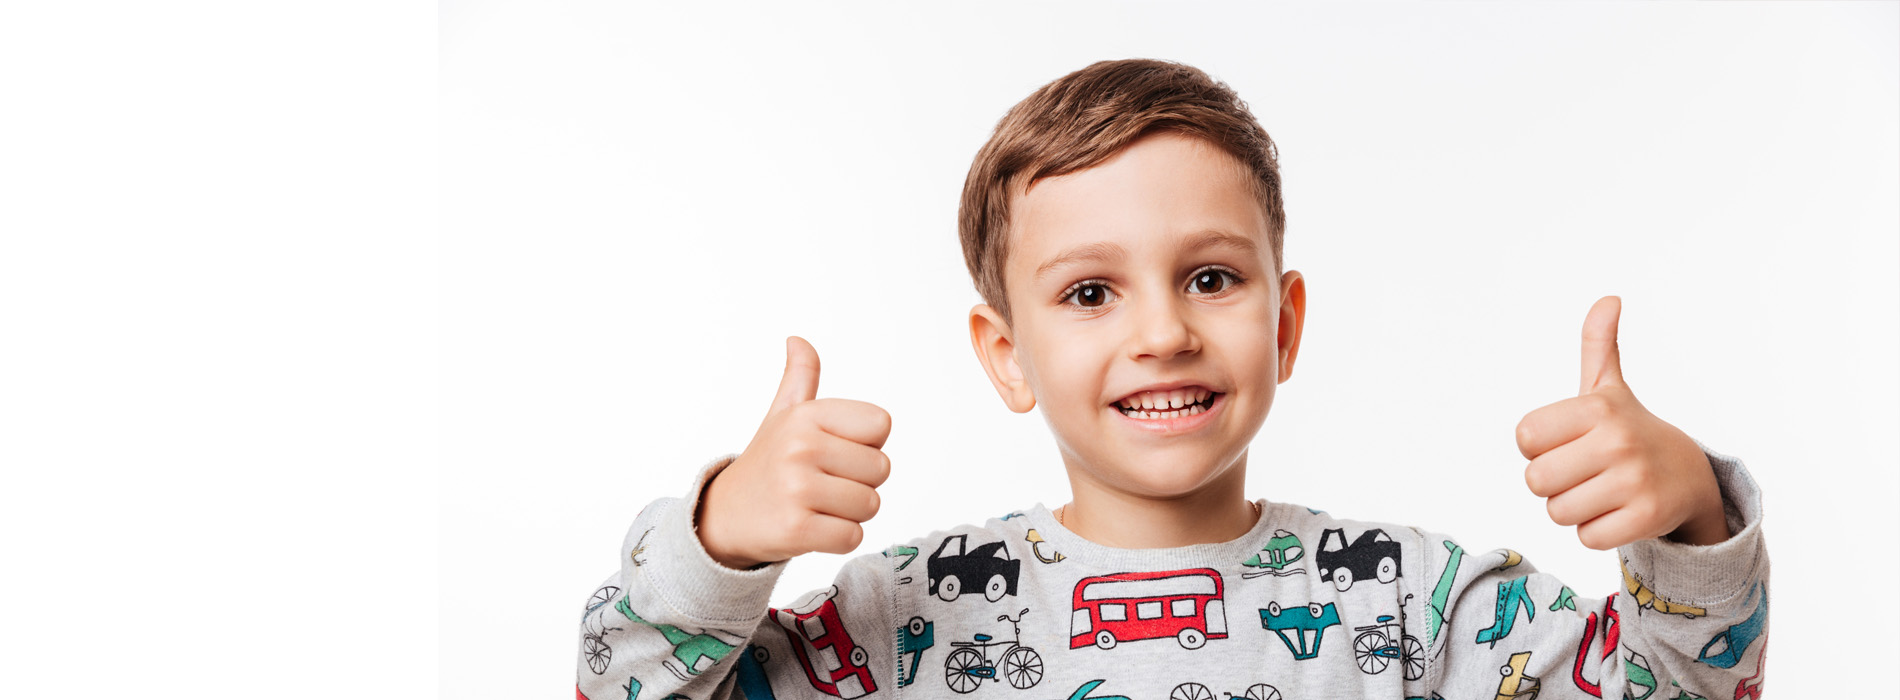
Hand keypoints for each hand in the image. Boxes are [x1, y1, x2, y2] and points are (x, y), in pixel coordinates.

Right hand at [695, 336, 892, 569]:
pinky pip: (853, 537)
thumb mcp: (782, 415)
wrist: (724, 516)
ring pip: (871, 505)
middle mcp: (801, 447)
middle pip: (881, 468)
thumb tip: (797, 340)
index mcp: (806, 416)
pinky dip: (839, 538)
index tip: (835, 452)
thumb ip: (800, 377)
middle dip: (860, 482)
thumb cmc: (767, 463)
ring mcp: (797, 489)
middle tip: (824, 484)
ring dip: (850, 512)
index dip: (865, 443)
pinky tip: (813, 527)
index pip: (880, 425)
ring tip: (817, 505)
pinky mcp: (797, 529)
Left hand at [1515, 297, 1726, 549]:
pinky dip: (1597, 531)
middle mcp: (1617, 440)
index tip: (1568, 442)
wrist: (1691, 476)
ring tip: (1602, 491)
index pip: (1524, 437)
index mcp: (1598, 407)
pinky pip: (1587, 536)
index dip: (1539, 446)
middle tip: (1584, 472)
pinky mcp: (1646, 518)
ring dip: (1574, 509)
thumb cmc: (1631, 431)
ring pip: (1558, 512)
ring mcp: (1634, 480)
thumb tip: (1609, 299)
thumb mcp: (1610, 388)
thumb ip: (1598, 345)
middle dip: (1553, 483)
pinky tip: (1619, 512)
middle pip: (1536, 480)